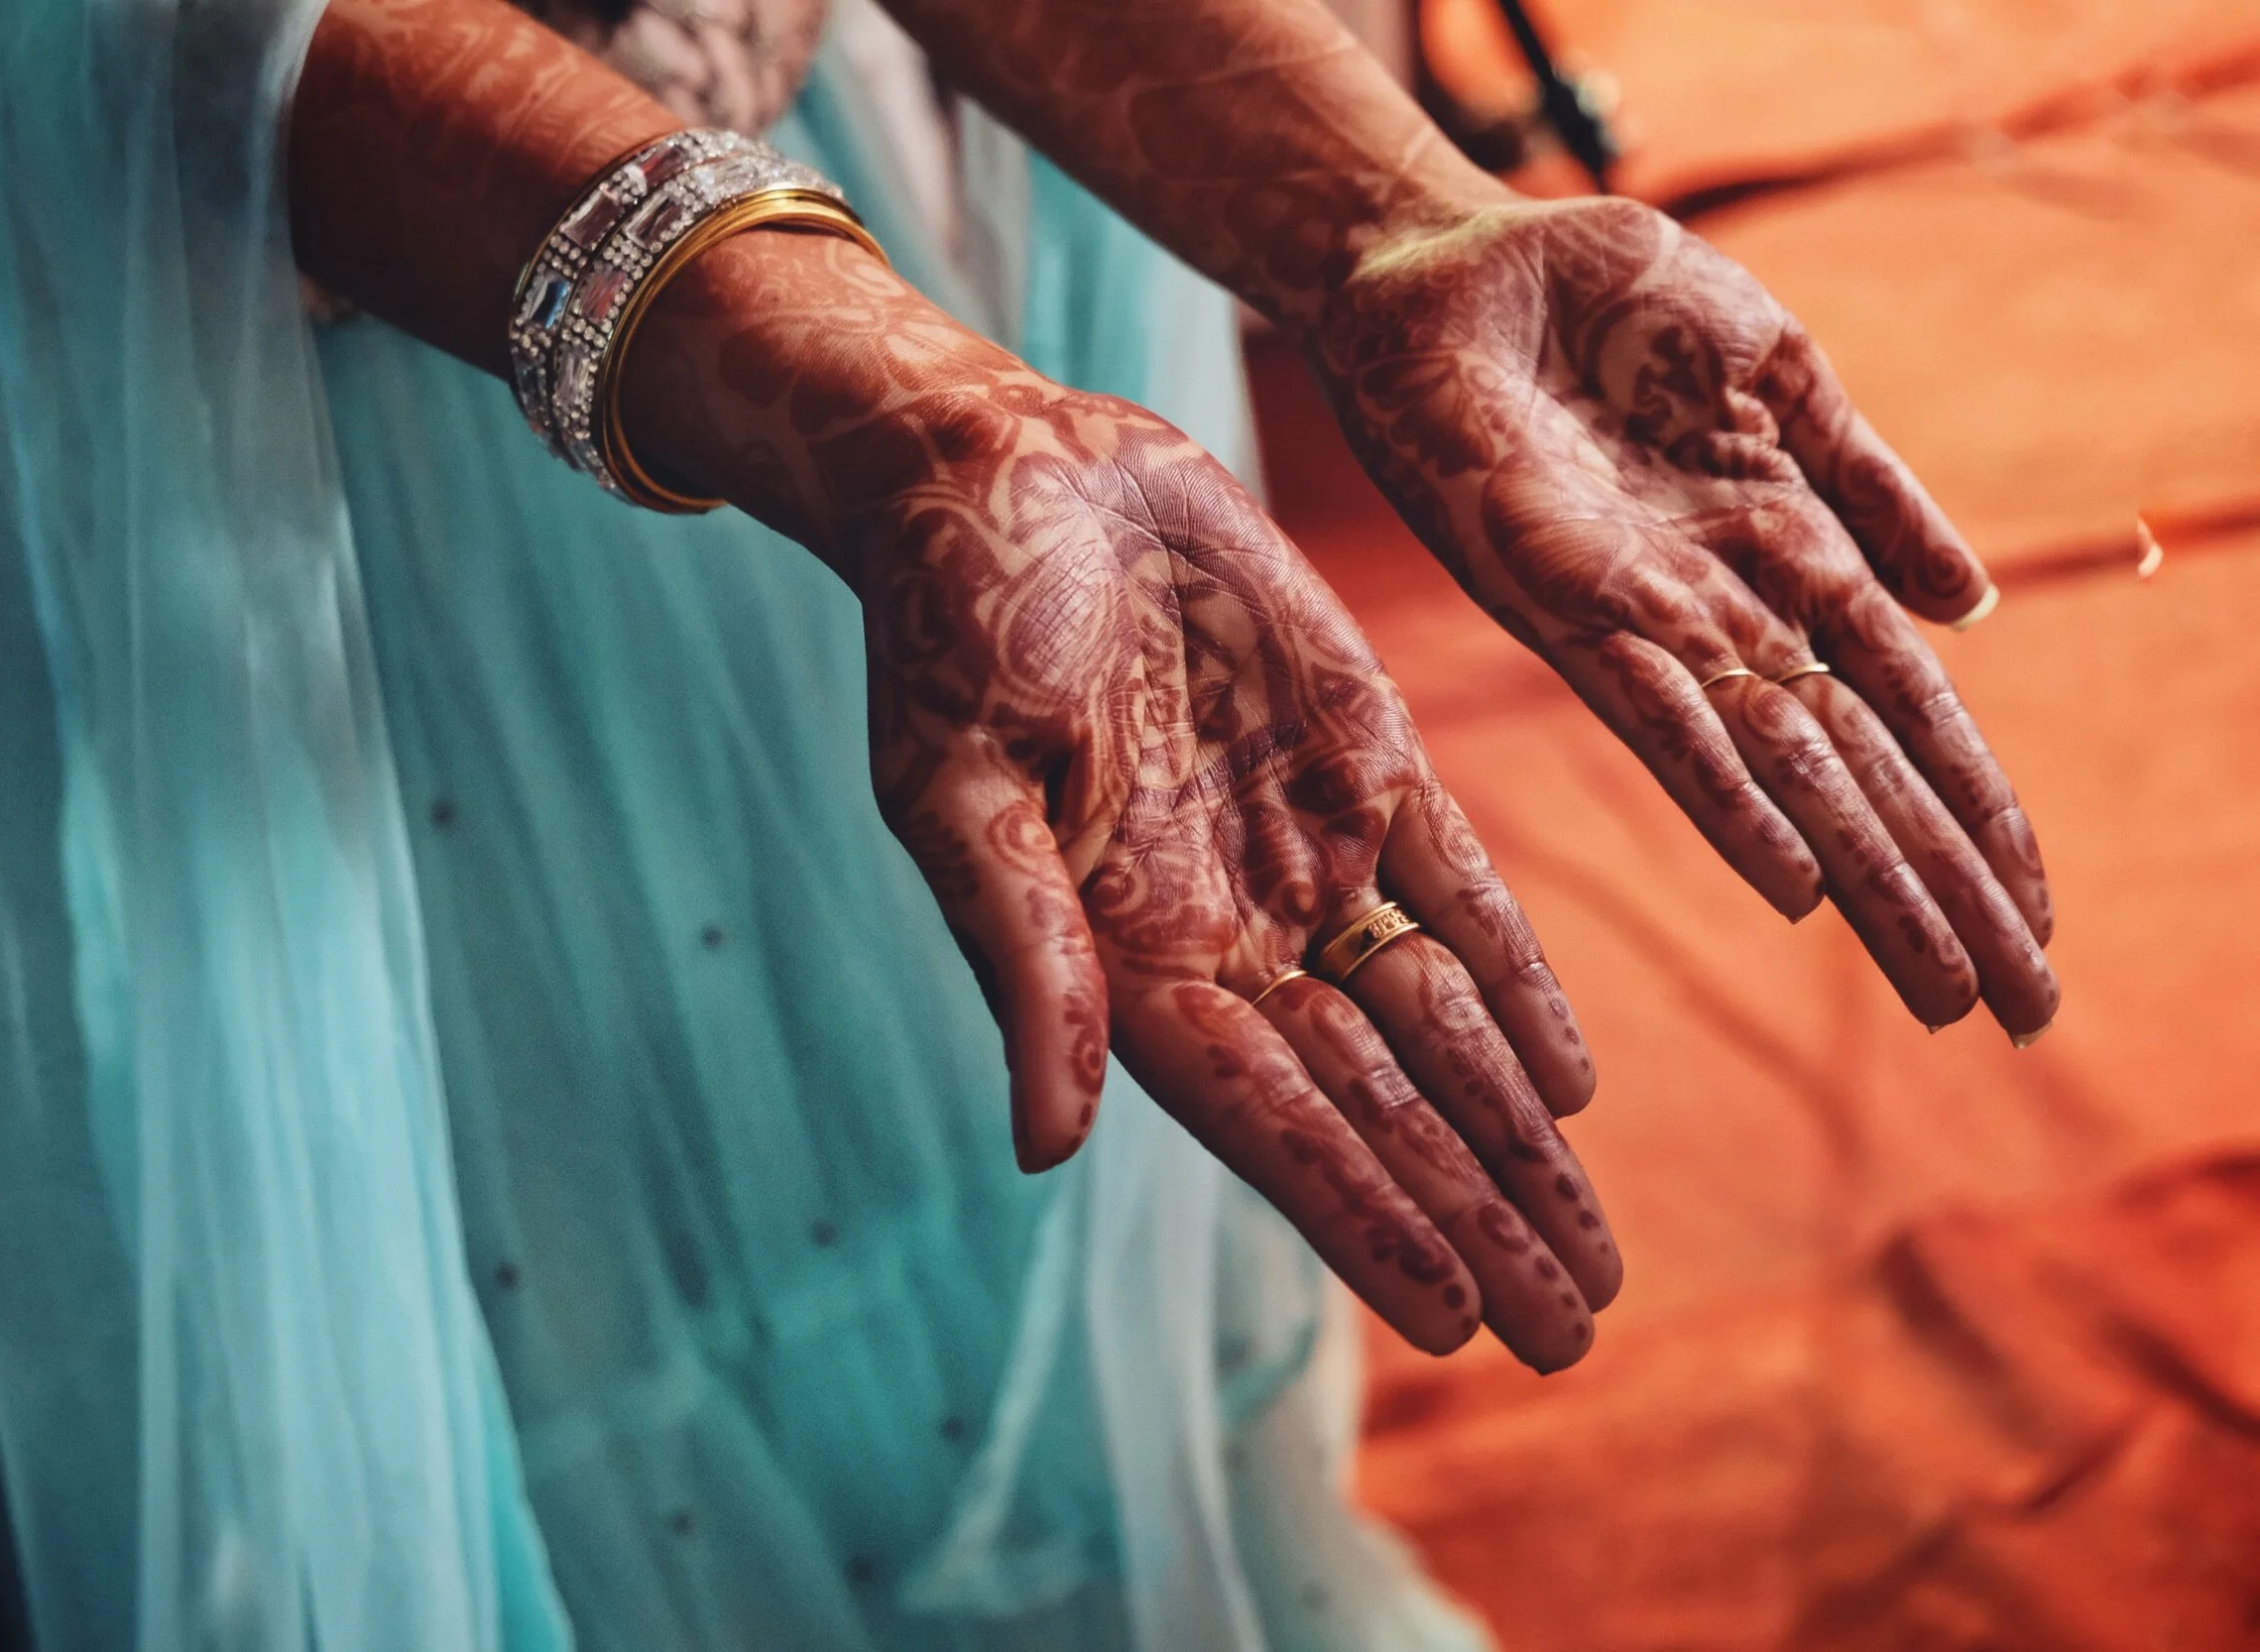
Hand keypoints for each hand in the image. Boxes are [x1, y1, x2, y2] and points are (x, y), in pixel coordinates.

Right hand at [627, 232, 1621, 1368]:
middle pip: (1374, 1105)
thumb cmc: (948, 626)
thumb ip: (1025, 960)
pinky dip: (1516, 985)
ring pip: (1431, 1025)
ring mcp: (1298, 848)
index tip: (1463, 1318)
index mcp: (1123, 957)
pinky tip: (1570, 1083)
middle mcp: (1224, 928)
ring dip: (1513, 1137)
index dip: (1366, 1218)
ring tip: (1592, 1251)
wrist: (1002, 471)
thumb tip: (1047, 1147)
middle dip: (1473, 1215)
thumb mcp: (959, 791)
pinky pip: (1457, 892)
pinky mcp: (1357, 758)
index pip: (1268, 1120)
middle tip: (1576, 1330)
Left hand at [1309, 196, 2058, 1040]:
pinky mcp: (1562, 596)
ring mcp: (1649, 612)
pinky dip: (1732, 798)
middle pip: (1861, 772)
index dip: (1976, 811)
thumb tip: (1966, 606)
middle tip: (2025, 1008)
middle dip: (1945, 888)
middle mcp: (1725, 608)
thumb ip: (1870, 487)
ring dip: (1867, 881)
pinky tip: (1797, 885)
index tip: (2039, 918)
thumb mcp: (1779, 371)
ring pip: (1782, 773)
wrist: (1452, 259)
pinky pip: (1662, 718)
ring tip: (1941, 988)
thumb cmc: (1601, 300)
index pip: (1908, 712)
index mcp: (1789, 552)